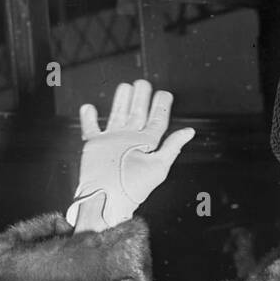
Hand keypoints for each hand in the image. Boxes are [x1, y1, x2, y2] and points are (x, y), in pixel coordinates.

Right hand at [65, 80, 195, 231]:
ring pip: (118, 115)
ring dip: (121, 101)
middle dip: (141, 98)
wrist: (108, 197)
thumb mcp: (159, 166)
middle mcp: (131, 140)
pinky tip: (89, 107)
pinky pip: (91, 128)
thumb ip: (172, 146)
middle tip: (143, 83)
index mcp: (147, 144)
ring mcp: (113, 141)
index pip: (157, 121)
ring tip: (125, 86)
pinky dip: (89, 117)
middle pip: (137, 114)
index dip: (161, 106)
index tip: (164, 93)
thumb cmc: (134, 187)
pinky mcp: (96, 144)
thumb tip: (190, 131)